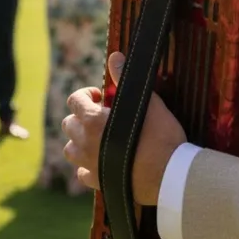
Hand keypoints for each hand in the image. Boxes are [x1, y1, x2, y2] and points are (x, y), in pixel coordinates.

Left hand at [63, 51, 186, 205]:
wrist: (169, 175)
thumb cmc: (161, 136)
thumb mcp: (146, 101)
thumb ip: (125, 78)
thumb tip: (115, 57)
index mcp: (93, 121)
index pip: (74, 101)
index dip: (86, 95)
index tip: (101, 97)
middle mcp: (85, 143)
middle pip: (68, 124)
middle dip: (81, 117)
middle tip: (101, 116)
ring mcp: (90, 164)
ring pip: (70, 150)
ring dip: (79, 141)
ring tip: (97, 138)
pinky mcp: (99, 182)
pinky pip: (82, 173)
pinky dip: (86, 166)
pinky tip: (100, 161)